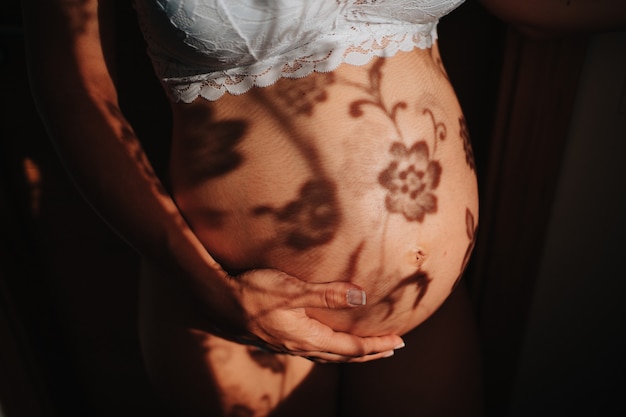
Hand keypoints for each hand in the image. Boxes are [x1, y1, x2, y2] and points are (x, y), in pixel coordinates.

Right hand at [210, 268, 404, 362]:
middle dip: (369, 354)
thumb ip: (327, 294)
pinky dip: (329, 349)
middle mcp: (299, 346)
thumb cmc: (253, 290)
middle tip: (390, 349)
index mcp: (307, 337)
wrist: (216, 299)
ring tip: (363, 349)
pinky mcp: (276, 339)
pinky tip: (324, 340)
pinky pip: (312, 350)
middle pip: (342, 357)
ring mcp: (286, 345)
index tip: (399, 342)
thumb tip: (362, 295)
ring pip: (326, 355)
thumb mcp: (292, 290)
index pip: (351, 348)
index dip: (377, 346)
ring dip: (349, 353)